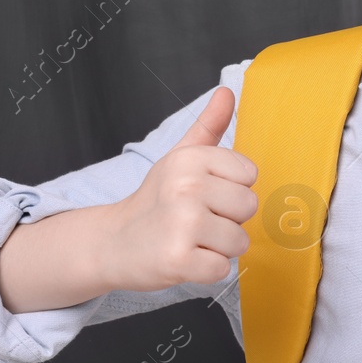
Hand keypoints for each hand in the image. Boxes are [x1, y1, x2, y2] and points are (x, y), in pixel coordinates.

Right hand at [97, 86, 258, 292]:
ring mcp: (182, 224)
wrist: (112, 242)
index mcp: (191, 159)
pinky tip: (184, 258)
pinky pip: (222, 269)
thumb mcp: (179, 158)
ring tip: (189, 239)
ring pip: (239, 241)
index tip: (204, 194)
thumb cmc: (156, 200)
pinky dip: (206, 270)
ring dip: (217, 248)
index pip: (249, 176)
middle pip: (248, 208)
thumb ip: (208, 125)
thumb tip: (228, 91)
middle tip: (194, 220)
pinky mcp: (178, 259)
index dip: (231, 189)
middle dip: (227, 220)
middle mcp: (187, 187)